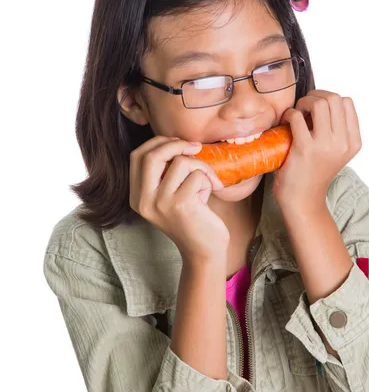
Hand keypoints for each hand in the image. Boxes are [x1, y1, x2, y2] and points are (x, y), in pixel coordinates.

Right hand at [129, 136, 229, 261]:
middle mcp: (144, 200)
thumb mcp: (171, 195)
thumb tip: (176, 141)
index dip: (157, 143)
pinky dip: (208, 180)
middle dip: (177, 144)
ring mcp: (161, 203)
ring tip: (205, 184)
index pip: (137, 156)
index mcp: (137, 196)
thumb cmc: (193, 218)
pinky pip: (197, 175)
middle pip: (152, 155)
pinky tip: (209, 195)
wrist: (204, 250)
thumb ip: (165, 173)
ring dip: (200, 167)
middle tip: (196, 147)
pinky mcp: (180, 205)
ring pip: (180, 162)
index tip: (177, 142)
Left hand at [273, 90, 361, 208]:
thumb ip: (336, 131)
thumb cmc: (314, 174)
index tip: (315, 110)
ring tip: (296, 114)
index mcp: (353, 142)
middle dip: (315, 96)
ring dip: (303, 102)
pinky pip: (297, 116)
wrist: (303, 201)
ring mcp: (325, 145)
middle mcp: (343, 143)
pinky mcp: (305, 149)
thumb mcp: (335, 152)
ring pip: (319, 103)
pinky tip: (285, 123)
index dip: (328, 99)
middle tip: (303, 108)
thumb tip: (321, 101)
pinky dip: (289, 114)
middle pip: (334, 98)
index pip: (347, 102)